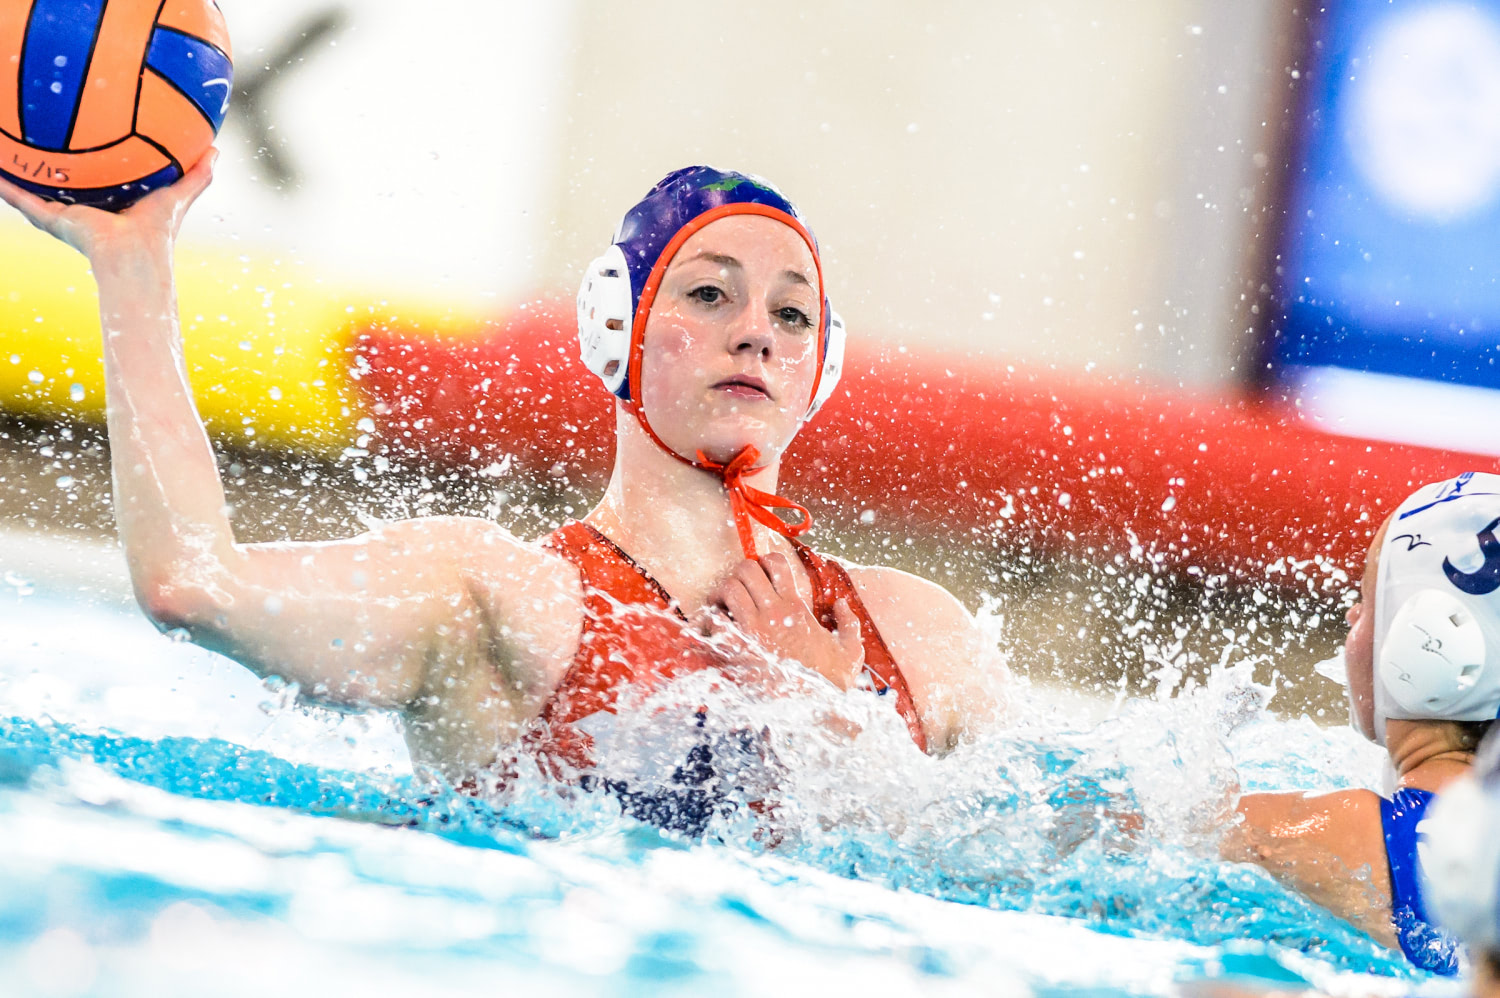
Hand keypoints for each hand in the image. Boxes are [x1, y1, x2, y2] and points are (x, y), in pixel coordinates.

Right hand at [0, 148, 215, 263]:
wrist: (136, 253)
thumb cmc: (159, 228)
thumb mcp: (179, 192)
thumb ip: (197, 173)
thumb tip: (216, 148)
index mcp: (110, 201)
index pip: (96, 176)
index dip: (87, 159)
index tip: (80, 135)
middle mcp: (84, 208)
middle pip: (60, 181)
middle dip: (47, 162)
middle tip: (31, 135)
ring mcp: (64, 214)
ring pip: (33, 190)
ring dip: (17, 173)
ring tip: (4, 149)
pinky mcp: (51, 220)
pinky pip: (20, 201)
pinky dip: (6, 188)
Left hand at [703, 553, 864, 689]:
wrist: (816, 708)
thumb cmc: (832, 680)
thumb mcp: (850, 649)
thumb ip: (848, 622)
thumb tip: (840, 604)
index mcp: (797, 607)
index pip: (776, 563)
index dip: (765, 562)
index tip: (762, 576)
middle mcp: (774, 613)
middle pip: (745, 569)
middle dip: (738, 574)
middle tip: (739, 589)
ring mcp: (754, 630)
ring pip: (728, 589)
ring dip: (721, 593)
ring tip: (723, 605)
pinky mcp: (739, 651)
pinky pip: (716, 622)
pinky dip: (711, 620)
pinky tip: (718, 629)